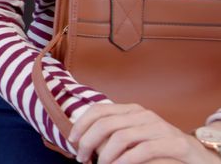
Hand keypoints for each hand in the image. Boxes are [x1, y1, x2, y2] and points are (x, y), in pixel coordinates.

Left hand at [69, 103, 219, 163]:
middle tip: (81, 159)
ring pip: (122, 137)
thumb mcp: (133, 135)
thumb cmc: (159, 147)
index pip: (98, 110)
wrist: (196, 155)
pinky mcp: (174, 142)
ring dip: (105, 155)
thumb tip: (81, 139)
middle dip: (88, 142)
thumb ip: (113, 133)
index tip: (72, 142)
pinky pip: (143, 150)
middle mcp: (143, 114)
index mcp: (131, 110)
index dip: (81, 125)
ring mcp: (159, 127)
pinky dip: (125, 161)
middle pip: (105, 124)